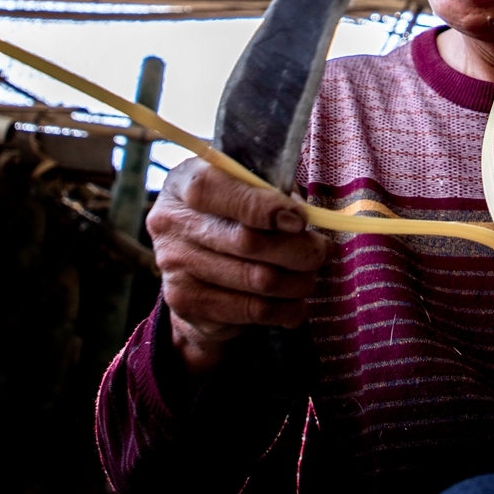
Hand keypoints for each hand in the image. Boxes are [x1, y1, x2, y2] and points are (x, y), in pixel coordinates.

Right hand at [146, 158, 330, 374]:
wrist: (196, 265)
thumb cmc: (233, 215)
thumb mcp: (248, 189)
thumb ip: (272, 193)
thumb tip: (307, 217)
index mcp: (183, 182)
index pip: (213, 189)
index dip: (262, 205)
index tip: (300, 219)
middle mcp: (171, 223)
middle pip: (245, 240)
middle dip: (298, 249)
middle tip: (323, 252)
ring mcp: (174, 266)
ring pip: (256, 280)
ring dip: (297, 281)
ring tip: (311, 276)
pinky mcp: (187, 303)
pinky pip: (251, 310)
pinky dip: (284, 309)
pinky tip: (296, 304)